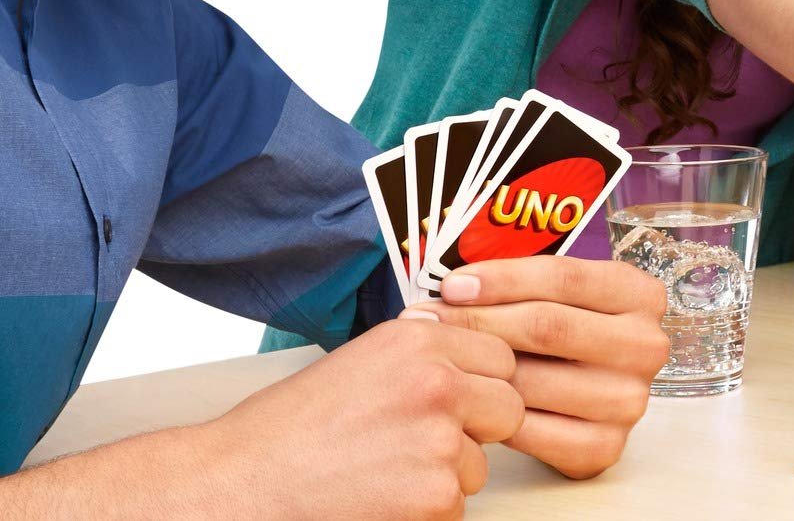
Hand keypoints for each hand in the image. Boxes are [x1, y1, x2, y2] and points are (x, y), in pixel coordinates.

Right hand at [209, 313, 521, 518]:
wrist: (235, 488)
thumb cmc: (285, 431)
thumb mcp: (360, 363)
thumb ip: (422, 353)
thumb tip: (467, 350)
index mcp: (419, 340)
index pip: (501, 358)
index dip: (481, 386)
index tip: (459, 402)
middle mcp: (437, 383)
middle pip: (508, 407)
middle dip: (478, 431)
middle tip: (424, 446)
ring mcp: (440, 441)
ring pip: (481, 465)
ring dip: (445, 478)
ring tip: (383, 476)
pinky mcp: (435, 496)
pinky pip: (456, 509)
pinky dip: (424, 515)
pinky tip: (377, 503)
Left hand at [415, 257, 668, 479]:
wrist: (590, 399)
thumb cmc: (566, 337)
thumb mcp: (561, 297)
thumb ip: (522, 284)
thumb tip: (450, 286)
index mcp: (640, 295)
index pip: (564, 277)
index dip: (502, 279)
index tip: (453, 285)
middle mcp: (645, 345)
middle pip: (548, 326)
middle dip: (479, 322)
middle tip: (428, 321)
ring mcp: (629, 398)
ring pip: (533, 379)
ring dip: (476, 370)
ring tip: (437, 359)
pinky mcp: (606, 445)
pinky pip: (531, 428)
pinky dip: (492, 413)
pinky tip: (467, 399)